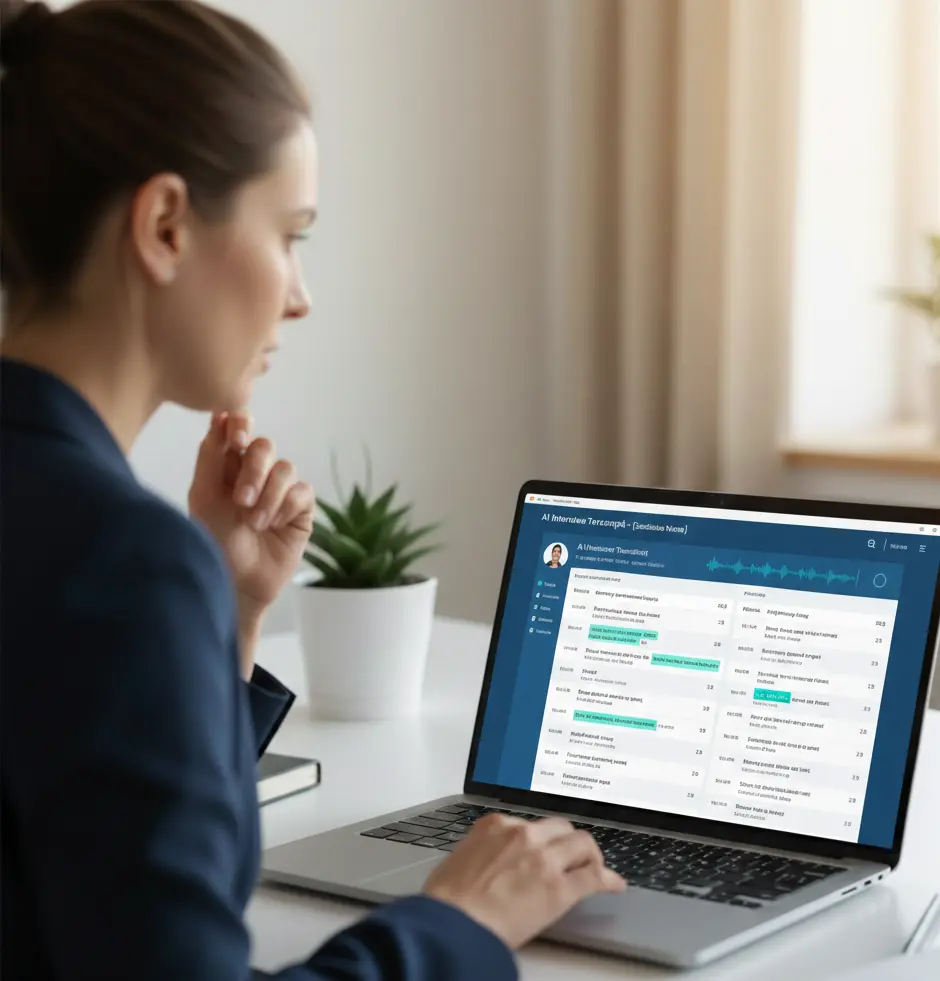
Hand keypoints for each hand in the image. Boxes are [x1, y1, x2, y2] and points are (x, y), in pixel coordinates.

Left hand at [188, 410, 313, 676]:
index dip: (240, 422)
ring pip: (285, 468)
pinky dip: (285, 507)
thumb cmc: (214, 541)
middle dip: (253, 470)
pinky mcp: (300, 508)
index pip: (238, 429)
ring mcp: (280, 490)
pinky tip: (273, 526)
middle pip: (264, 446)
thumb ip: (211, 455)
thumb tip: (219, 415)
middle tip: (240, 499)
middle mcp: (256, 473)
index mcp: (228, 465)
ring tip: (253, 522)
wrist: (236, 581)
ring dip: (268, 496)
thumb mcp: (204, 496)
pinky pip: (301, 491)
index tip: (237, 433)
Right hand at [423, 814, 624, 949]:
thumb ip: (485, 850)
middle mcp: (523, 834)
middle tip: (573, 856)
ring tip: (595, 868)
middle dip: (568, 842)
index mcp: (496, 825)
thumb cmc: (448, 901)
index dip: (543, 838)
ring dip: (590, 856)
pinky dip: (607, 880)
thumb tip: (491, 860)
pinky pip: (592, 877)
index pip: (531, 824)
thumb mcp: (463, 858)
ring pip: (582, 845)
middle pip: (561, 828)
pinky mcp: (559, 887)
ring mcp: (544, 859)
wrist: (452, 924)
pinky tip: (613, 885)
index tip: (546, 846)